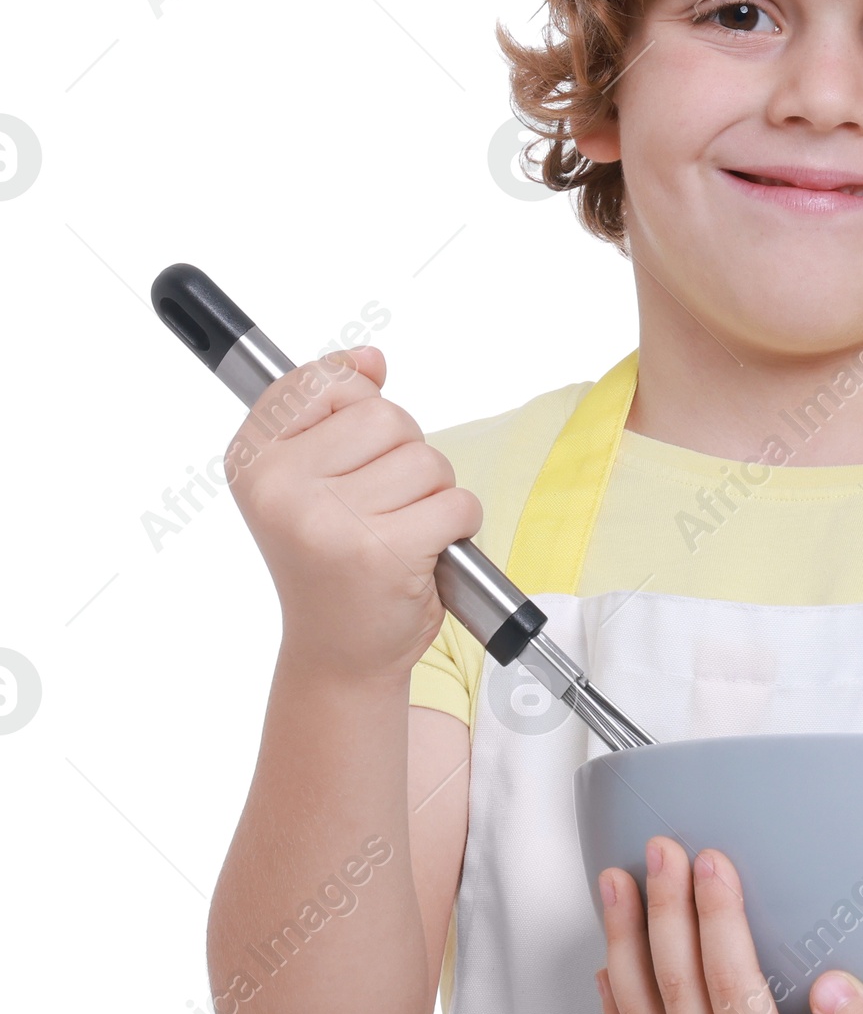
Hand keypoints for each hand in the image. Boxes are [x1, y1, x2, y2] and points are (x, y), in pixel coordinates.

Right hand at [225, 347, 482, 684]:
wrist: (338, 655)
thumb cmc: (332, 563)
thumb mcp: (311, 480)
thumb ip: (334, 410)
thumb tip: (370, 358)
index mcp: (253, 461)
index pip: (323, 381)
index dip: (356, 401)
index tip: (353, 448)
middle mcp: (281, 488)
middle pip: (388, 416)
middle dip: (405, 456)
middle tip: (381, 507)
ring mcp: (330, 521)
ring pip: (427, 460)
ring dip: (433, 494)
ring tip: (399, 531)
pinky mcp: (383, 552)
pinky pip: (457, 501)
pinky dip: (459, 524)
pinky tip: (425, 552)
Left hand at [595, 835, 862, 1013]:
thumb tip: (836, 987)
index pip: (728, 983)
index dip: (716, 916)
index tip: (712, 860)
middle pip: (674, 988)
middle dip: (664, 910)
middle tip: (661, 847)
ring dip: (625, 945)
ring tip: (614, 885)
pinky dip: (617, 1008)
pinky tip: (608, 970)